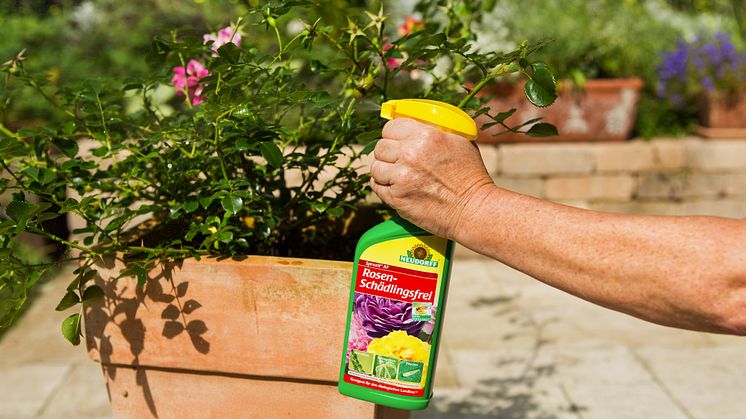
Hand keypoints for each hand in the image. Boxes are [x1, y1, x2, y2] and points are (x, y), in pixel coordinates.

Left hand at [370, 118, 494, 238]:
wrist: (473, 209)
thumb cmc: (471, 175)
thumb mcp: (460, 141)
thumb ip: (436, 130)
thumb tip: (417, 124)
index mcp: (425, 135)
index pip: (391, 127)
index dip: (393, 134)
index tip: (397, 140)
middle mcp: (410, 154)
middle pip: (381, 147)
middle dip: (388, 153)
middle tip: (398, 160)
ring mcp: (401, 177)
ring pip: (376, 167)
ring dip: (384, 171)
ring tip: (398, 175)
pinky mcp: (396, 198)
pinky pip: (377, 186)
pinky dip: (383, 186)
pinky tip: (395, 187)